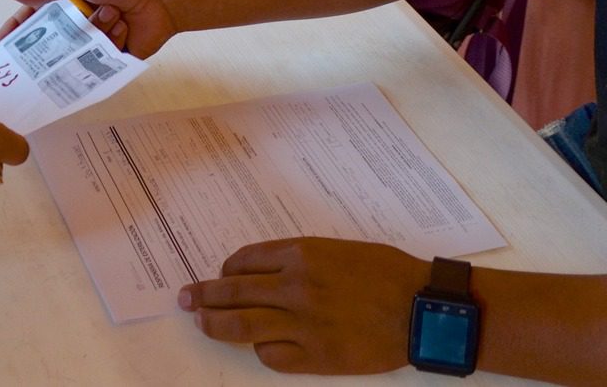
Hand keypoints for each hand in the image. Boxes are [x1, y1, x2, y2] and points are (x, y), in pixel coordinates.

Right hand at [0, 0, 178, 57]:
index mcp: (66, 1)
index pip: (34, 18)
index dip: (17, 30)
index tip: (1, 43)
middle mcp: (77, 24)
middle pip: (51, 42)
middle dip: (53, 40)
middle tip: (47, 46)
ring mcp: (93, 43)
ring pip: (78, 50)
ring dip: (95, 29)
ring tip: (113, 12)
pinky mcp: (110, 58)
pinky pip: (100, 61)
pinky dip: (112, 41)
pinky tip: (124, 26)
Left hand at [179, 237, 425, 374]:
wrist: (422, 307)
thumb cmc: (386, 272)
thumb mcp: (338, 250)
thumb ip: (300, 259)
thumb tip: (262, 272)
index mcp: (302, 253)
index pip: (245, 260)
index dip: (226, 269)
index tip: (218, 274)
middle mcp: (296, 285)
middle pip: (234, 291)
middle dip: (204, 294)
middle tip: (184, 298)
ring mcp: (304, 324)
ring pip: (243, 325)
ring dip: (216, 324)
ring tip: (200, 322)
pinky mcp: (316, 357)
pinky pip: (273, 356)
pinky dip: (261, 350)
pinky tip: (260, 346)